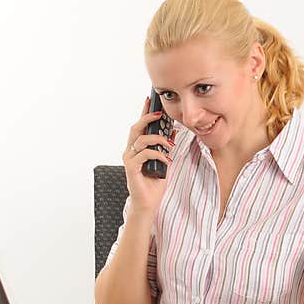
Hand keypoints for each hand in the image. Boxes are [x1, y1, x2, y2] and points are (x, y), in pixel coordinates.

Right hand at [122, 96, 175, 214]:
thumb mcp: (164, 161)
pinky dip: (157, 154)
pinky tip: (166, 159)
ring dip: (158, 139)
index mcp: (137, 148)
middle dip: (148, 118)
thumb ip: (165, 147)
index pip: (140, 126)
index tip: (150, 100)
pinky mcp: (131, 168)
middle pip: (136, 128)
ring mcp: (129, 159)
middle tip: (160, 114)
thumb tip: (173, 132)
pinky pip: (144, 154)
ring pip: (141, 139)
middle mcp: (130, 151)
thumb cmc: (154, 184)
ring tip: (170, 144)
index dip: (144, 112)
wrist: (148, 203)